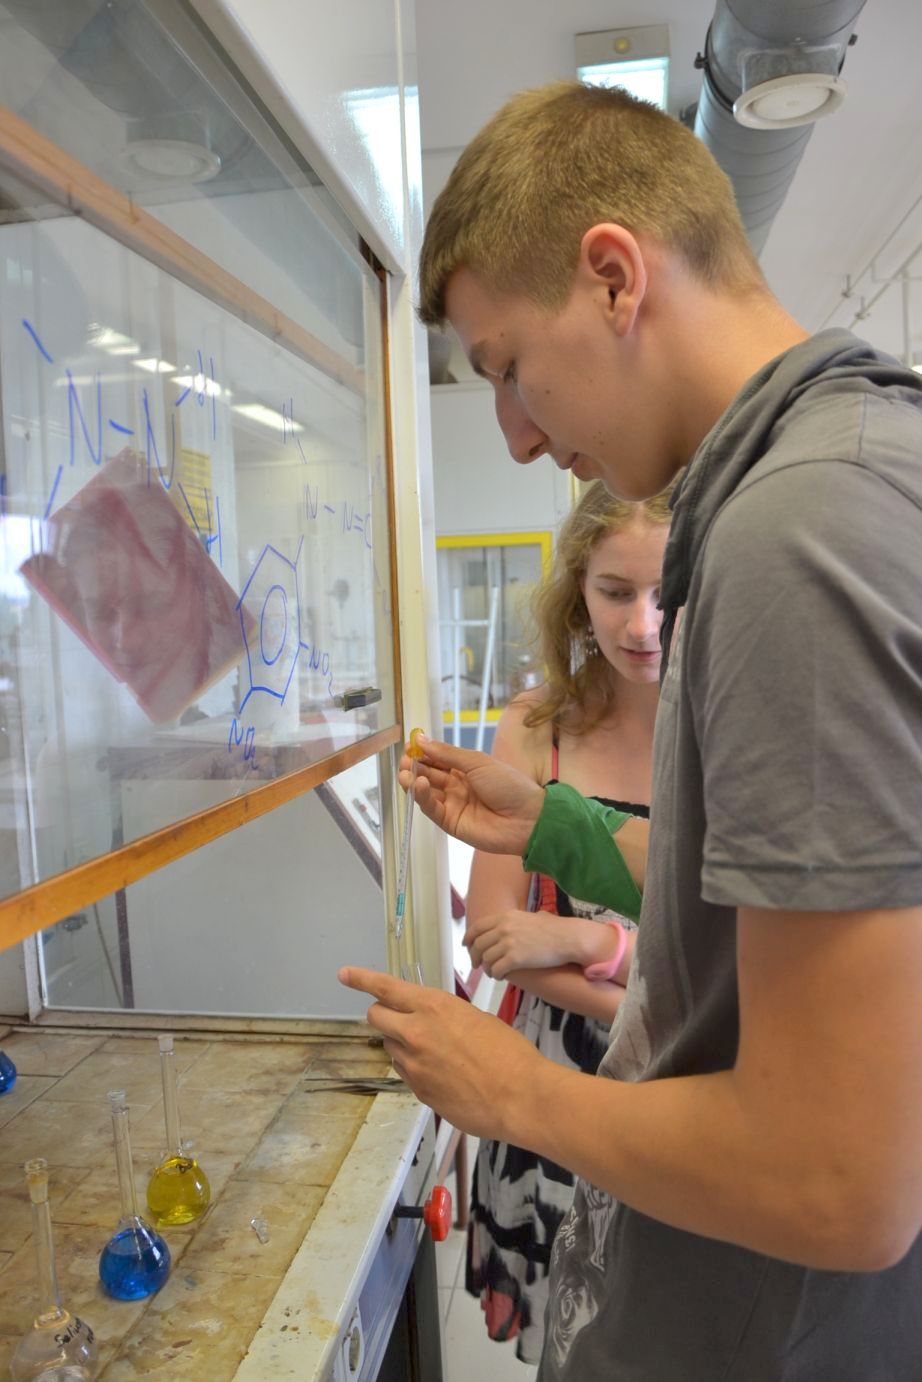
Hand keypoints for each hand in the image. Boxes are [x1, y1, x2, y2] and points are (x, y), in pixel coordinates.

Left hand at [338, 966, 545, 1138]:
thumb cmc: (508, 1053)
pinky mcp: (418, 1091)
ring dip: (402, 1044)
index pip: (386, 988)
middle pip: (376, 1018)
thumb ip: (445, 1017)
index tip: (344, 974)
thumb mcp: (476, 1019)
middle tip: (399, 1019)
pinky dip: (416, 1069)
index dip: (362, 979)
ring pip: (390, 1047)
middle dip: (383, 1015)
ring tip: (436, 1052)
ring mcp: (414, 1065)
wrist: (519, 1096)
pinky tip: (444, 1074)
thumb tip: (434, 1023)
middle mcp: (416, 1033)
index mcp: (433, 1007)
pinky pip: (405, 1073)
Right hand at [399, 734, 543, 854]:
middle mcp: (456, 786)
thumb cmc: (508, 785)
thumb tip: (420, 738)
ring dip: (414, 782)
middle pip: (429, 775)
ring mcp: (452, 805)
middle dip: (414, 767)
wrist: (527, 818)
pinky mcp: (450, 823)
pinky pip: (432, 809)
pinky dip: (422, 797)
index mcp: (465, 769)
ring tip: (405, 773)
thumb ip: (447, 753)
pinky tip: (419, 785)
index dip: (423, 752)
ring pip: (427, 792)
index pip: (437, 759)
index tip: (409, 746)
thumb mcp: (477, 762)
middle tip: (405, 761)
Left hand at [464, 909, 595, 977]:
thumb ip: (523, 919)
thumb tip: (533, 917)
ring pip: (486, 959)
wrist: (568, 938)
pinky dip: (496, 975)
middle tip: (477, 965)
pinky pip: (496, 970)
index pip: (478, 927)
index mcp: (506, 916)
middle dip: (474, 957)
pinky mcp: (515, 959)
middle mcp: (504, 928)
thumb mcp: (533, 916)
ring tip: (493, 972)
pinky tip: (501, 977)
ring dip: (487, 968)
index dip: (469, 938)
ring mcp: (509, 943)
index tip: (467, 945)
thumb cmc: (556, 929)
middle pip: (478, 945)